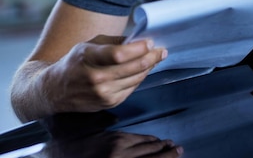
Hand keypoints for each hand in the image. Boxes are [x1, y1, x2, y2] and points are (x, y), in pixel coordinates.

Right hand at [40, 131, 182, 157]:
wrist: (55, 157)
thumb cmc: (68, 143)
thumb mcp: (88, 128)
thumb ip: (105, 123)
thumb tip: (114, 120)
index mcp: (115, 141)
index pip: (144, 141)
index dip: (156, 142)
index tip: (165, 141)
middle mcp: (120, 156)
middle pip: (150, 152)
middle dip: (165, 150)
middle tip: (177, 148)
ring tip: (176, 154)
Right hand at [47, 35, 166, 112]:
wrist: (55, 90)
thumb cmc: (75, 62)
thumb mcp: (89, 45)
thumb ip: (114, 42)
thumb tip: (139, 39)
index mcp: (87, 57)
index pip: (118, 54)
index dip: (138, 48)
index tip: (150, 42)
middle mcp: (94, 77)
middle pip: (132, 68)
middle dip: (151, 57)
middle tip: (161, 50)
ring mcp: (102, 93)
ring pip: (136, 78)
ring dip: (149, 67)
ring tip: (156, 58)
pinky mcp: (108, 103)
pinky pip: (132, 88)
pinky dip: (140, 77)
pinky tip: (144, 69)